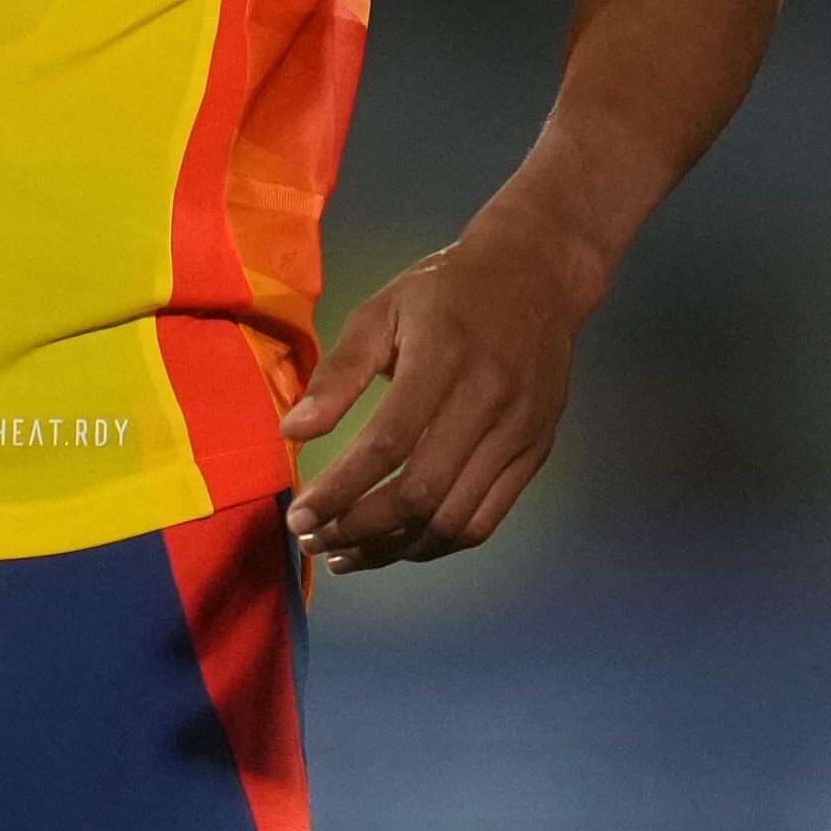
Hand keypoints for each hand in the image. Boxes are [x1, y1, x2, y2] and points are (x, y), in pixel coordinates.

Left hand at [280, 217, 603, 571]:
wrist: (538, 276)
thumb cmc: (446, 291)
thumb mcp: (381, 311)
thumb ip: (338, 373)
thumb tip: (292, 430)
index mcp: (443, 361)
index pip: (387, 445)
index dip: (340, 490)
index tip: (300, 515)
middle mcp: (489, 404)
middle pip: (423, 493)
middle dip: (360, 529)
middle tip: (314, 540)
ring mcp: (519, 434)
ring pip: (456, 519)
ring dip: (396, 549)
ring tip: (348, 555)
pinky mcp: (536, 453)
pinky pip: (487, 519)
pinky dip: (439, 543)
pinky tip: (399, 544)